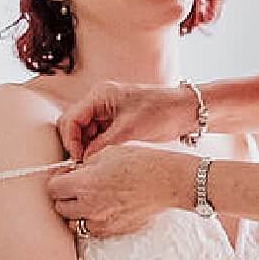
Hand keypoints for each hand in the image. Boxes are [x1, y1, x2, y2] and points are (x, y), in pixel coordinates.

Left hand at [46, 144, 195, 238]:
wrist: (168, 181)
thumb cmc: (142, 163)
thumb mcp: (108, 153)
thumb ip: (86, 165)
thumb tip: (75, 172)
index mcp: (85, 184)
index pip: (53, 189)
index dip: (57, 180)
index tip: (64, 176)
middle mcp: (90, 207)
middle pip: (60, 208)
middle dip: (65, 196)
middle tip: (75, 187)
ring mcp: (102, 222)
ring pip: (74, 223)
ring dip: (77, 213)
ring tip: (89, 200)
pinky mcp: (115, 231)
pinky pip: (93, 231)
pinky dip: (92, 222)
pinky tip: (103, 209)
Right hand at [57, 80, 199, 159]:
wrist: (187, 112)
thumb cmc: (163, 112)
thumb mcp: (129, 131)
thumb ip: (102, 146)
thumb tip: (84, 162)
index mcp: (100, 95)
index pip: (71, 118)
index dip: (71, 141)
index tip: (78, 159)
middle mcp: (101, 101)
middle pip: (75, 125)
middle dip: (77, 145)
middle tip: (85, 164)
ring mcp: (108, 112)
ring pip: (86, 133)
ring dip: (88, 148)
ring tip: (96, 164)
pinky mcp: (117, 122)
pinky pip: (99, 137)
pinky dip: (98, 148)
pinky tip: (105, 159)